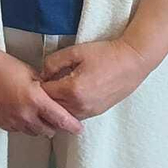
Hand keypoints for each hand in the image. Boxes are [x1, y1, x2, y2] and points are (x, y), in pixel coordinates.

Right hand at [0, 49, 82, 137]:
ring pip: (33, 132)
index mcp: (35, 100)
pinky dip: (23, 124)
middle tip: (55, 117)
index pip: (60, 120)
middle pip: (48, 131)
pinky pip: (18, 129)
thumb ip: (45, 88)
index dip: (72, 126)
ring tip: (36, 113)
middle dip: (54, 125)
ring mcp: (12, 121)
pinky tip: (20, 112)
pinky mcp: (1, 123)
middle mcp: (24, 115)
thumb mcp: (31, 73)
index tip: (78, 128)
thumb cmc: (4, 66)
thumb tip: (53, 96)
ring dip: (38, 126)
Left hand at [38, 37, 152, 119]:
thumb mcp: (75, 51)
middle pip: (51, 107)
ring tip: (54, 90)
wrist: (132, 62)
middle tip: (41, 84)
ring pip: (62, 114)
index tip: (35, 77)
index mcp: (73, 90)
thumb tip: (42, 73)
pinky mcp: (96, 112)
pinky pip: (74, 115)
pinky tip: (66, 96)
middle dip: (44, 97)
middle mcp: (80, 105)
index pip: (44, 93)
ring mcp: (89, 112)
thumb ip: (53, 62)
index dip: (37, 84)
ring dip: (55, 105)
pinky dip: (67, 108)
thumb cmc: (106, 54)